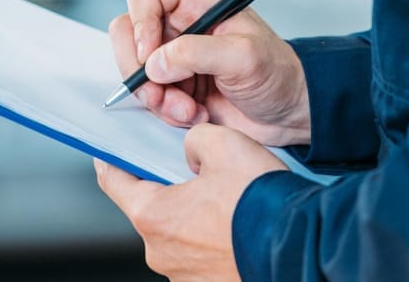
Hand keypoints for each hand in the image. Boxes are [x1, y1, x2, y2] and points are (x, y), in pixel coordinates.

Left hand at [95, 124, 287, 280]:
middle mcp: (161, 252)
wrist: (300, 247)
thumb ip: (195, 139)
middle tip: (198, 171)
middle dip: (170, 187)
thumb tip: (192, 151)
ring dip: (195, 216)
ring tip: (228, 201)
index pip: (114, 182)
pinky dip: (213, 238)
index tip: (108, 152)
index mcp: (154, 216)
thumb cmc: (260, 203)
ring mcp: (185, 275)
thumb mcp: (224, 144)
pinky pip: (201, 254)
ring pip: (179, 233)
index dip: (110, 160)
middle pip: (151, 209)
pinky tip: (237, 224)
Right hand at [109, 0, 310, 146]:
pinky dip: (165, 111)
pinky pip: (149, 96)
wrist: (290, 112)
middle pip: (128, 31)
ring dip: (155, 97)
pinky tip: (195, 115)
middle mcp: (181, 26)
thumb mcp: (244, 56)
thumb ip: (196, 53)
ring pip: (136, 70)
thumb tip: (154, 63)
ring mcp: (175, 58)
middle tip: (159, 93)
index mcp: (197, 4)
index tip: (150, 54)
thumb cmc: (278, 73)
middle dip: (138, 68)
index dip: (139, 20)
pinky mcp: (175, 87)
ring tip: (189, 110)